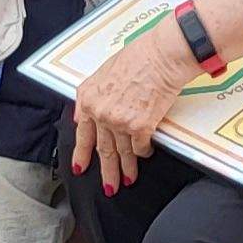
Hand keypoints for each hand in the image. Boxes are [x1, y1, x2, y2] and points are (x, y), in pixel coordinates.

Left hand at [65, 14, 200, 193]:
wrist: (162, 55)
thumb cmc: (139, 56)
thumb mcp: (105, 71)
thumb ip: (94, 94)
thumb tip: (88, 113)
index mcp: (88, 98)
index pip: (82, 133)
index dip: (81, 153)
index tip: (80, 166)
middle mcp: (101, 113)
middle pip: (102, 149)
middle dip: (106, 171)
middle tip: (108, 187)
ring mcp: (119, 122)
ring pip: (122, 152)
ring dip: (127, 168)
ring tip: (128, 179)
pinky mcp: (140, 127)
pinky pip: (141, 147)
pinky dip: (144, 152)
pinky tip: (147, 153)